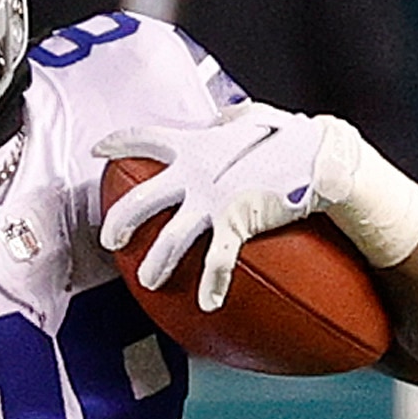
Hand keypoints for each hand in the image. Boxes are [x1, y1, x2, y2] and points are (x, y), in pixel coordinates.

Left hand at [96, 106, 327, 311]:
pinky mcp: (235, 223)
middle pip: (141, 199)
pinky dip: (211, 284)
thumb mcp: (253, 117)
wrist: (318, 155)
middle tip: (109, 239)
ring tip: (148, 280)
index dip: (119, 142)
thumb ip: (229, 118)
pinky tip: (207, 302)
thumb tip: (222, 116)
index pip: (147, 139)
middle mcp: (196, 174)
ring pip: (170, 239)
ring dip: (156, 264)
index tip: (98, 149)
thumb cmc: (290, 136)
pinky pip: (217, 261)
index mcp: (196, 146)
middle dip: (120, 220)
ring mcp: (213, 201)